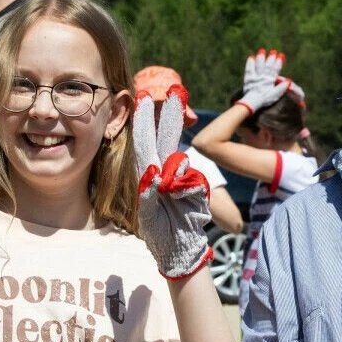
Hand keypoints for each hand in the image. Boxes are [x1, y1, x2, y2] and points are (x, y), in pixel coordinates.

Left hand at [134, 85, 212, 278]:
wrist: (180, 249)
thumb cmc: (160, 233)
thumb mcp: (148, 215)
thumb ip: (150, 193)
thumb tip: (156, 171)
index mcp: (148, 175)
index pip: (145, 143)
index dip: (144, 121)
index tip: (142, 98)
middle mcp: (165, 171)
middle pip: (167, 138)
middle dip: (169, 115)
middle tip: (175, 92)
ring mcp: (183, 177)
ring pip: (180, 162)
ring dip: (173, 178)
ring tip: (170, 197)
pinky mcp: (198, 186)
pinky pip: (194, 180)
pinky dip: (187, 191)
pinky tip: (182, 203)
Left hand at [235, 49, 288, 112]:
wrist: (251, 103)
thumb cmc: (264, 100)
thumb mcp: (275, 95)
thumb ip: (281, 88)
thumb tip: (289, 80)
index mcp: (269, 81)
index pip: (275, 70)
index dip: (278, 62)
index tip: (281, 55)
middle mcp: (262, 77)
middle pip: (267, 66)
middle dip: (271, 58)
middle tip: (273, 51)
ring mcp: (255, 77)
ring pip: (258, 66)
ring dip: (261, 58)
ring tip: (262, 51)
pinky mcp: (248, 79)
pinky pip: (249, 69)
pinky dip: (250, 63)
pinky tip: (251, 57)